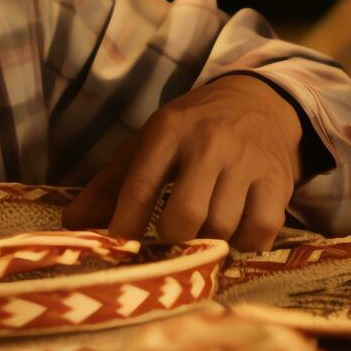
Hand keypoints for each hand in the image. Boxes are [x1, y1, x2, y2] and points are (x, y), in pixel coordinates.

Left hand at [62, 75, 302, 251]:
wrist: (260, 101)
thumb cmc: (193, 130)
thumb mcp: (149, 143)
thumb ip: (111, 185)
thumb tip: (72, 225)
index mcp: (169, 130)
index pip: (140, 185)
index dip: (124, 225)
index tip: (116, 249)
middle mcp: (210, 143)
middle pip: (186, 215)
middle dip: (172, 238)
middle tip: (169, 239)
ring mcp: (248, 162)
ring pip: (223, 227)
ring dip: (209, 241)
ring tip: (202, 231)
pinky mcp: (278, 181)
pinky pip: (260, 231)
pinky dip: (244, 243)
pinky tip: (234, 231)